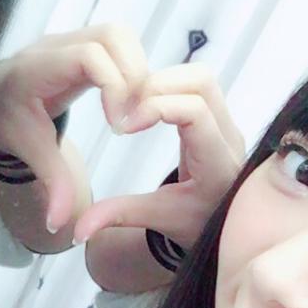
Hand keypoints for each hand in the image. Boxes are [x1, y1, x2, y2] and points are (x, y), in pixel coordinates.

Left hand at [0, 25, 148, 232]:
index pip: (89, 57)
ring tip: (134, 108)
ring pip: (120, 34)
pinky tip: (126, 100)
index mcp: (39, 69)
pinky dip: (131, 67)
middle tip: (135, 116)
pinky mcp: (82, 43)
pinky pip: (118, 43)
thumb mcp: (26, 151)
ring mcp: (71, 39)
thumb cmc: (5, 120)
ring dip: (138, 69)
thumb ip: (50, 184)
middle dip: (135, 75)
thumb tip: (59, 225)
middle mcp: (57, 45)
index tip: (118, 126)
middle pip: (113, 36)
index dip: (114, 86)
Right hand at [73, 64, 245, 247]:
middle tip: (128, 108)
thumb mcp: (157, 217)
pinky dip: (168, 86)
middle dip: (158, 85)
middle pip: (201, 81)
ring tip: (134, 105)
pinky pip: (197, 85)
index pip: (195, 111)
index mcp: (218, 163)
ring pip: (201, 76)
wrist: (221, 225)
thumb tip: (78, 231)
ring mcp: (226, 123)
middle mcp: (229, 137)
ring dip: (163, 81)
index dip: (156, 108)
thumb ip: (118, 216)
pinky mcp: (219, 117)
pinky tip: (145, 107)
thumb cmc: (195, 222)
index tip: (126, 128)